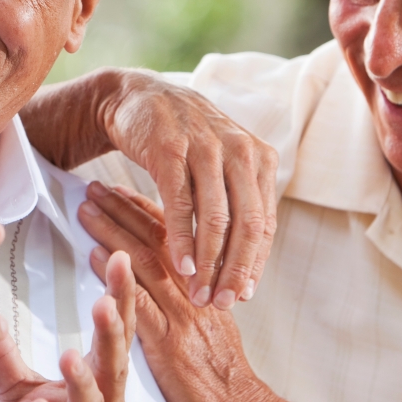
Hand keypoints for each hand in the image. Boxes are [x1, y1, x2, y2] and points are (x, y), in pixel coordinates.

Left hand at [0, 251, 135, 401]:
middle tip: (107, 299)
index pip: (114, 334)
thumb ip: (3, 356)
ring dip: (83, 381)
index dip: (120, 297)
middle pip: (113, 364)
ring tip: (70, 355)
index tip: (122, 259)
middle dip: (112, 332)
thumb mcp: (23, 394)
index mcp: (101, 385)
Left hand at [78, 182, 277, 401]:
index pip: (173, 239)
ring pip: (145, 265)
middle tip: (94, 187)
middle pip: (155, 242)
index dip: (145, 211)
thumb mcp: (214, 330)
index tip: (120, 190)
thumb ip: (194, 302)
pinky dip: (117, 278)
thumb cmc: (224, 381)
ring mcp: (182, 318)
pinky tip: (95, 258)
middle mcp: (193, 295)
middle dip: (122, 210)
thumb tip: (178, 281)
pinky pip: (141, 304)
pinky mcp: (170, 346)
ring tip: (87, 210)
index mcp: (204, 287)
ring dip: (112, 232)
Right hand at [102, 70, 277, 309]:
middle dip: (236, 271)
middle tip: (224, 304)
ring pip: (216, 218)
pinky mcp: (171, 149)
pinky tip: (181, 265)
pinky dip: (182, 239)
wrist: (136, 97)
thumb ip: (236, 202)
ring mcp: (206, 148)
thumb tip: (248, 262)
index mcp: (258, 158)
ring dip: (209, 263)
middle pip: (247, 225)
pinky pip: (181, 204)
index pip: (264, 223)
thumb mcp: (219, 164)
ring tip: (200, 294)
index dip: (254, 264)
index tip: (244, 297)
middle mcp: (239, 151)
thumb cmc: (181, 142)